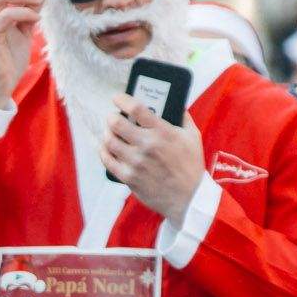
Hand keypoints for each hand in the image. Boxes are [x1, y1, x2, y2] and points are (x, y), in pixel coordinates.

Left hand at [103, 93, 205, 221]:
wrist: (188, 198)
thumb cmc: (191, 166)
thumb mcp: (193, 137)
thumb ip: (183, 117)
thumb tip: (175, 103)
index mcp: (163, 132)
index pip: (136, 108)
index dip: (122, 100)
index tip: (117, 98)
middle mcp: (147, 146)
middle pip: (116, 124)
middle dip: (111, 117)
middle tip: (113, 117)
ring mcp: (136, 163)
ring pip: (109, 141)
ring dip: (107, 133)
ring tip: (110, 132)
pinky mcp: (129, 177)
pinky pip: (108, 161)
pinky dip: (103, 151)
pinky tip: (105, 147)